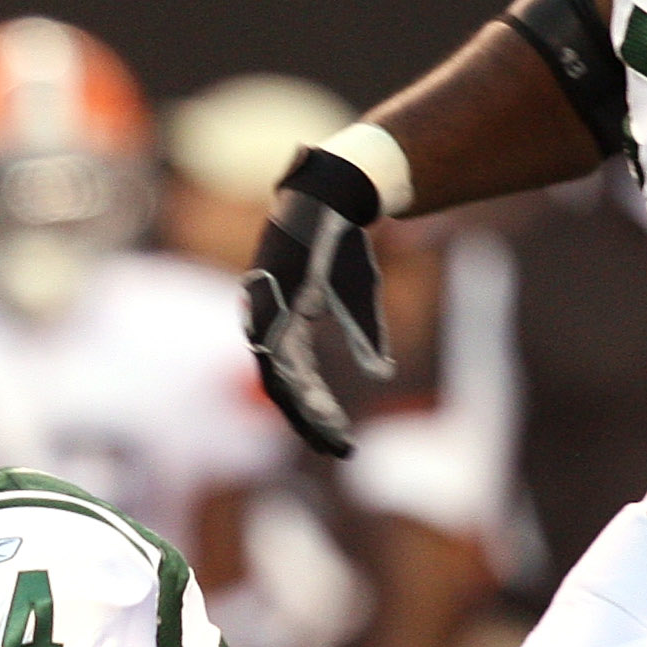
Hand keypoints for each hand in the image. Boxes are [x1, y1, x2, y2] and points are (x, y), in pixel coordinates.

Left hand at [241, 143, 393, 457]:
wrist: (335, 197)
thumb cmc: (344, 248)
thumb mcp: (359, 301)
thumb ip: (365, 338)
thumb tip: (381, 374)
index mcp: (281, 328)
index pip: (292, 383)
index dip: (314, 414)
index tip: (339, 442)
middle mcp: (266, 324)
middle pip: (281, 389)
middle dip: (311, 422)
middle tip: (337, 449)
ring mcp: (264, 312)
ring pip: (278, 377)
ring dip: (305, 410)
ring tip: (331, 434)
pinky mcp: (271, 300)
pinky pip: (279, 351)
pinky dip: (296, 381)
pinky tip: (314, 403)